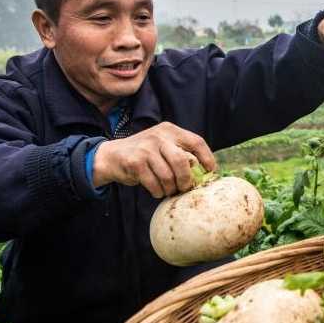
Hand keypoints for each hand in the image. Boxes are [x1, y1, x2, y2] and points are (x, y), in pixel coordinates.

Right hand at [92, 121, 217, 197]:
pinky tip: (157, 191)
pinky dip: (158, 191)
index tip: (210, 171)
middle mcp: (159, 136)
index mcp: (170, 130)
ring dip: (171, 188)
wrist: (113, 156)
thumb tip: (205, 172)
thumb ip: (181, 153)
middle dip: (186, 179)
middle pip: (182, 161)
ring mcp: (146, 148)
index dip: (207, 158)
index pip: (196, 141)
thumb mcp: (164, 146)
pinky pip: (154, 183)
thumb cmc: (146, 155)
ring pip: (168, 176)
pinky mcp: (135, 162)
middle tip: (185, 188)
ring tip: (169, 190)